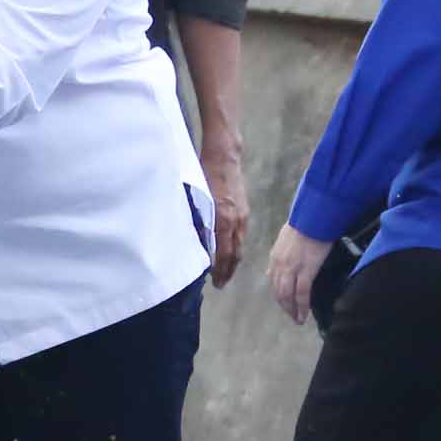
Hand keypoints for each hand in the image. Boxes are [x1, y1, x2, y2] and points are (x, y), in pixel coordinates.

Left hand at [201, 144, 250, 289]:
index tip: (214, 282)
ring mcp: (242, 216)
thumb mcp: (197, 200)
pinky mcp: (245, 210)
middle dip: (228, 271)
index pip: (223, 253)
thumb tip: (196, 243)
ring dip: (233, 261)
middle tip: (220, 284)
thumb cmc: (205, 175)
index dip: (219, 270)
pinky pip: (241, 235)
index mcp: (222, 219)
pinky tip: (230, 251)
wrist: (224, 156)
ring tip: (225, 272)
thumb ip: (198, 222)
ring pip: (239, 245)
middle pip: (234, 253)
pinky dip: (236, 247)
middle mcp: (235, 221)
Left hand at [265, 223, 329, 326]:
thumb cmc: (306, 223)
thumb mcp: (287, 237)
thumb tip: (283, 260)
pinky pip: (301, 294)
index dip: (278, 293)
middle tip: (291, 315)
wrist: (314, 218)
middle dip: (284, 306)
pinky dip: (302, 307)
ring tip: (297, 319)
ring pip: (288, 296)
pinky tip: (304, 314)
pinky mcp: (305, 271)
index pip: (273, 280)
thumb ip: (284, 250)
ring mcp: (291, 269)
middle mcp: (279, 265)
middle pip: (278, 291)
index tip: (284, 301)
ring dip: (292, 310)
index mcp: (275, 256)